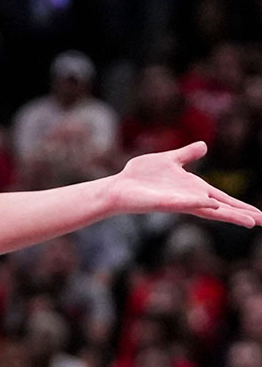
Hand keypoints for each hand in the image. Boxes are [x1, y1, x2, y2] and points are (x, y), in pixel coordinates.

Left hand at [110, 141, 261, 226]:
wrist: (119, 185)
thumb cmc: (141, 176)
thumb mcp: (170, 159)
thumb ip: (187, 155)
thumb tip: (204, 145)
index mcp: (193, 189)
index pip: (223, 199)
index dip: (240, 206)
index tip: (259, 216)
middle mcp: (189, 198)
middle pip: (221, 208)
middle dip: (241, 215)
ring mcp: (178, 202)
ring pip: (207, 209)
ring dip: (227, 214)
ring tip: (250, 221)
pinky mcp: (164, 203)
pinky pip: (184, 203)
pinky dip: (199, 202)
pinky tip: (213, 203)